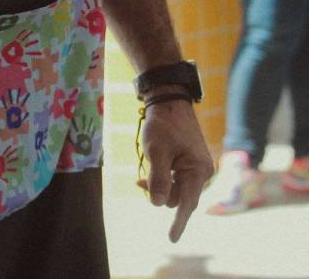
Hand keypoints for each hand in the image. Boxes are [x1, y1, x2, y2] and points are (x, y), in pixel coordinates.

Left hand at [137, 99, 213, 241]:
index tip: (172, 239)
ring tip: (141, 176)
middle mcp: (201, 171)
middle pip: (180, 197)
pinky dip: (162, 179)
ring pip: (176, 188)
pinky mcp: (188, 162)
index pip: (187, 203)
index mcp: (198, 170)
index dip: (178, 222)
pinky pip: (176, 179)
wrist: (169, 100)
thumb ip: (159, 179)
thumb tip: (158, 204)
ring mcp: (195, 166)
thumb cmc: (163, 124)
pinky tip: (148, 173)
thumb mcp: (157, 151)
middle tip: (139, 183)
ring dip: (159, 186)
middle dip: (160, 194)